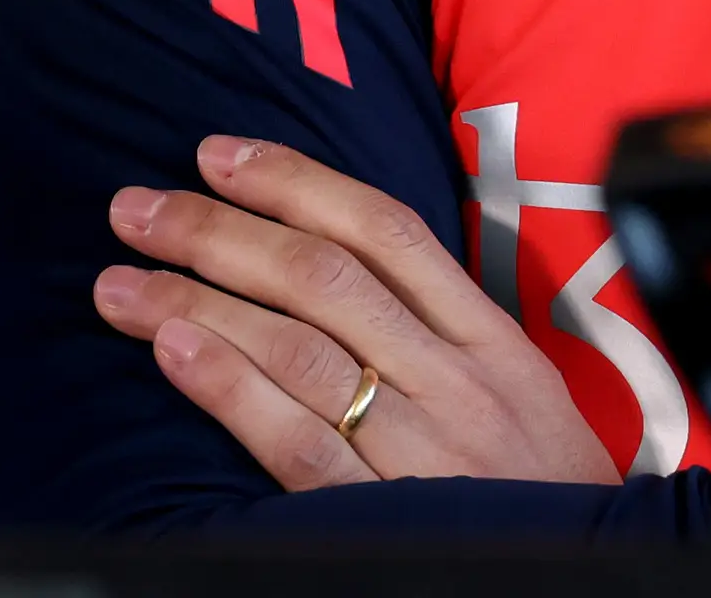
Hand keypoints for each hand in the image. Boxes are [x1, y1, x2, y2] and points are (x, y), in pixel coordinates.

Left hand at [97, 135, 618, 492]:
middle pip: (322, 276)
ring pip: (295, 347)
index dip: (296, 181)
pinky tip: (174, 351)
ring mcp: (418, 447)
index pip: (386, 230)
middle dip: (218, 230)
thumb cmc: (546, 488)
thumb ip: (444, 329)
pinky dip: (230, 389)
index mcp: (490, 338)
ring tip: (119, 281)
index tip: (218, 155)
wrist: (591, 578)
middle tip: (135, 207)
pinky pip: (295, 443)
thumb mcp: (522, 389)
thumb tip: (338, 260)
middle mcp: (453, 378)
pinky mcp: (379, 515)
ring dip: (195, 302)